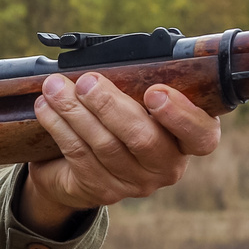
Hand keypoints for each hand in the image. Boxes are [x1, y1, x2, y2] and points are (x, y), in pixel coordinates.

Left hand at [19, 74, 220, 235]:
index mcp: (187, 139)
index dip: (182, 115)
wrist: (82, 162)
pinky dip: (60, 128)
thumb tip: (117, 57)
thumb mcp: (135, 97)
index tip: (154, 92)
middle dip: (111, 106)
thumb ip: (139, 82)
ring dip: (76, 112)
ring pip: (106, 147)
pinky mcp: (104, 191)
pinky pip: (80, 157)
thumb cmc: (118, 116)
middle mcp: (167, 166)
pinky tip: (46, 109)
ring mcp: (136, 184)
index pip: (202, 135)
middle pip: (145, 140)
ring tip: (55, 87)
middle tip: (87, 82)